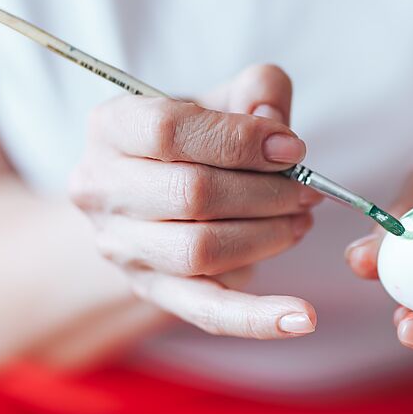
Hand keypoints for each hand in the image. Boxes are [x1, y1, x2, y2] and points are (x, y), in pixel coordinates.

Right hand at [70, 64, 321, 338]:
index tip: (293, 150)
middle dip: (267, 194)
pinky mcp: (156, 292)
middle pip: (192, 194)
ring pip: (202, 251)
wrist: (154, 201)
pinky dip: (259, 319)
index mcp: (112, 128)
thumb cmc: (195, 144)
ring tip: (300, 222)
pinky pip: (209, 312)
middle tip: (308, 192)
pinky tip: (303, 320)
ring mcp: (125, 248)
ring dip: (270, 237)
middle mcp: (103, 190)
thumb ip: (254, 93)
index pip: (169, 130)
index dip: (240, 139)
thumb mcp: (221, 103)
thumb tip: (274, 123)